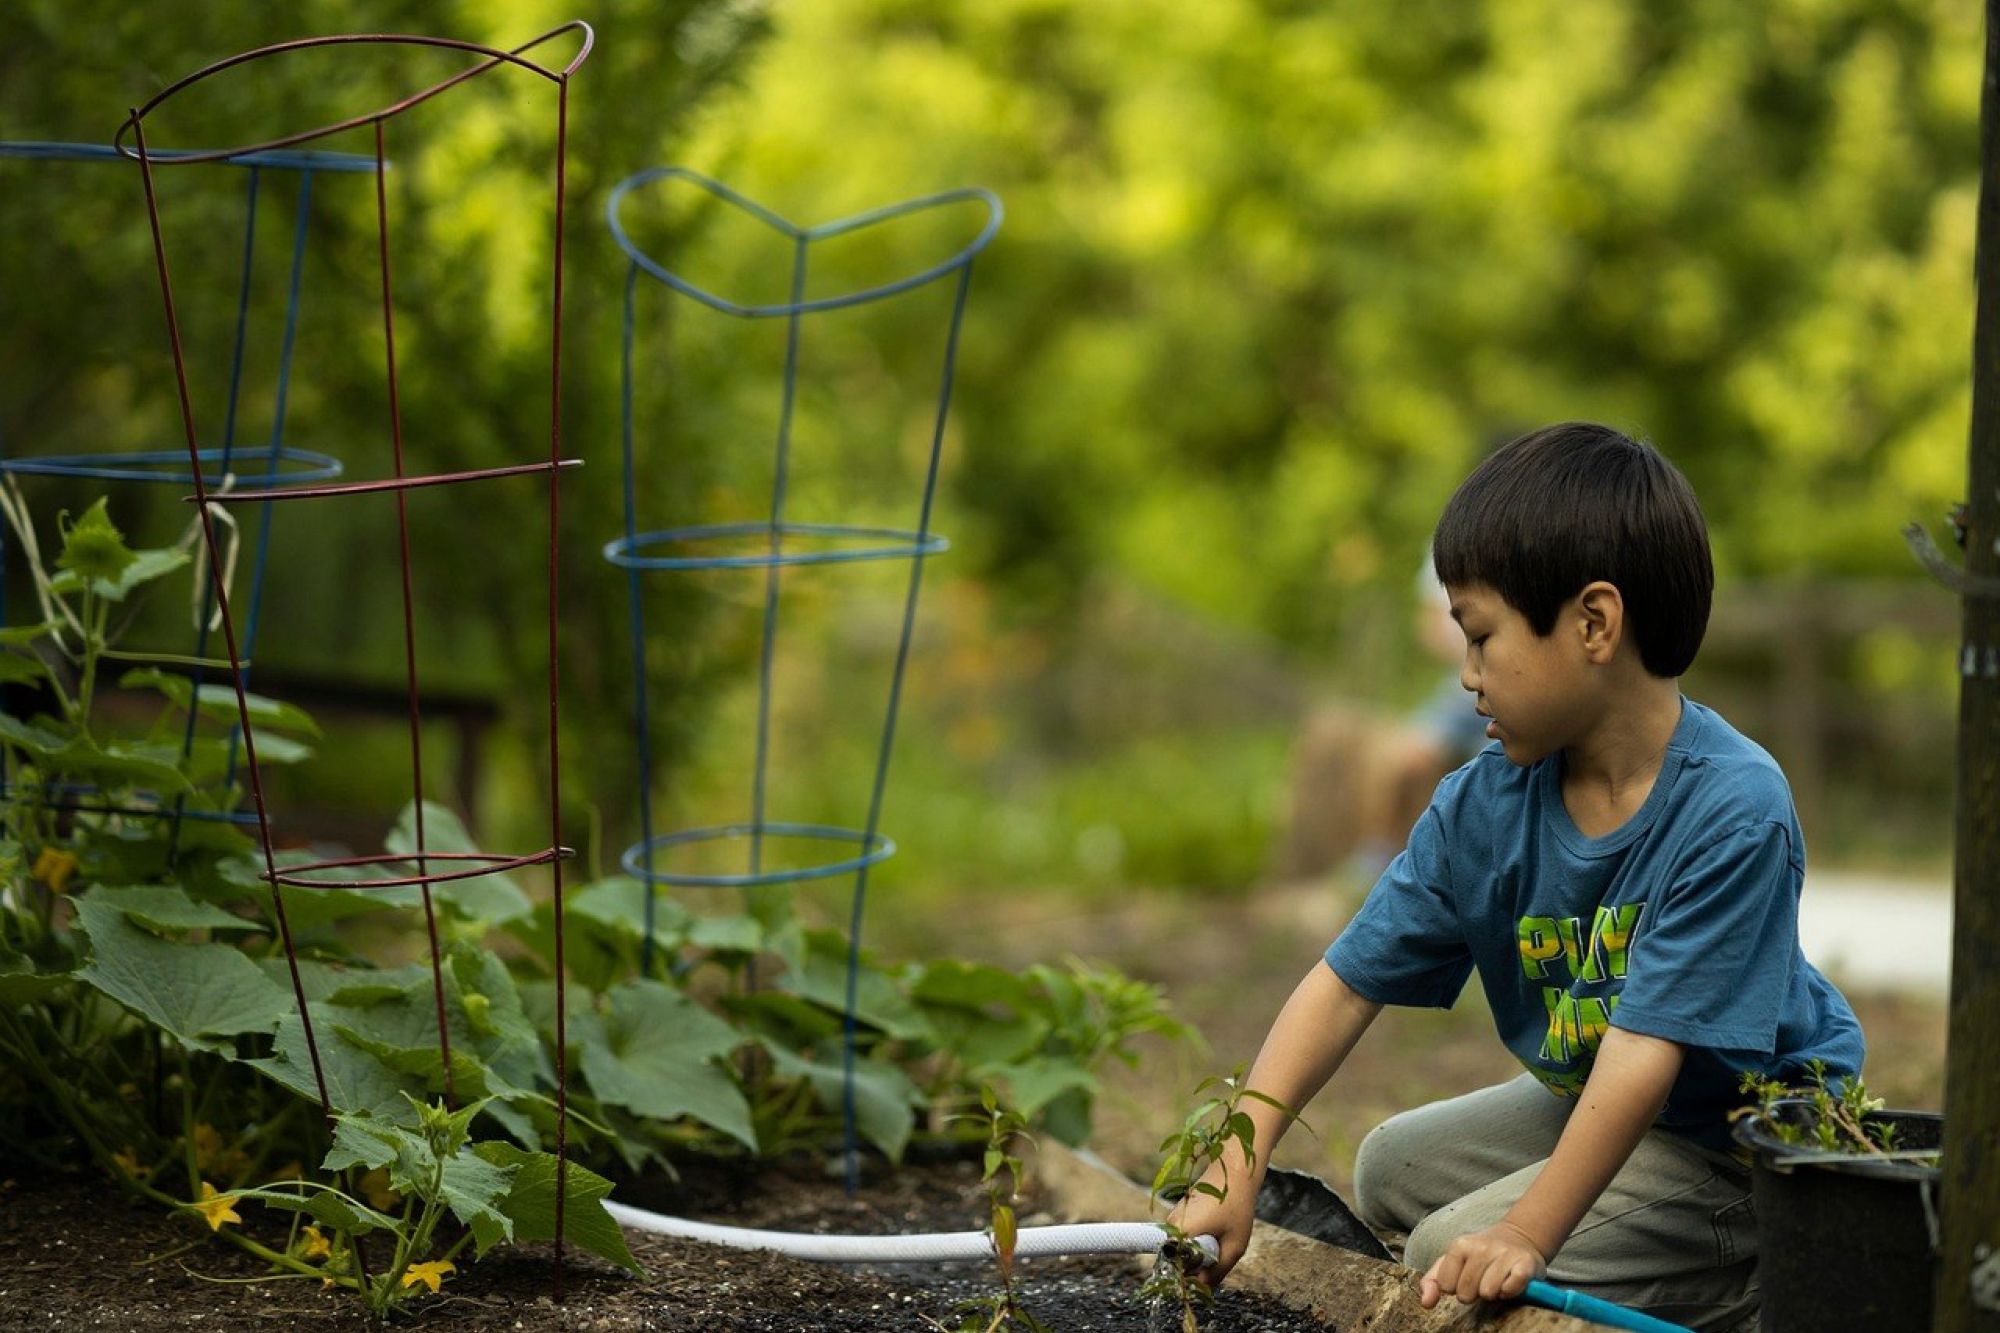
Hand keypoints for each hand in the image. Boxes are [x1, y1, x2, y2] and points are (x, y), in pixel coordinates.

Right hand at [1165, 1161, 1259, 1286]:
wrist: (1233, 1171)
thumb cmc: (1237, 1207)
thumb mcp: (1234, 1246)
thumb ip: (1217, 1272)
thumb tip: (1203, 1288)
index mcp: (1180, 1233)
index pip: (1174, 1269)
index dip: (1191, 1278)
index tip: (1208, 1275)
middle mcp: (1170, 1225)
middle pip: (1178, 1260)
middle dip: (1197, 1265)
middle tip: (1221, 1255)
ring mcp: (1173, 1218)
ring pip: (1181, 1249)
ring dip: (1199, 1252)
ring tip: (1221, 1238)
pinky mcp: (1179, 1213)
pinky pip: (1184, 1237)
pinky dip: (1199, 1240)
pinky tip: (1217, 1229)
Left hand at [1417, 1220, 1546, 1308]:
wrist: (1519, 1236)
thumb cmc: (1480, 1254)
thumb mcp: (1452, 1261)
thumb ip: (1433, 1281)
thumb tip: (1426, 1303)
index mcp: (1460, 1245)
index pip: (1446, 1286)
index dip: (1456, 1288)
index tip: (1466, 1277)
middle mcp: (1481, 1246)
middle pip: (1466, 1293)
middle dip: (1474, 1293)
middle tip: (1483, 1279)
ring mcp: (1504, 1253)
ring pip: (1488, 1293)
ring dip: (1493, 1293)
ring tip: (1497, 1279)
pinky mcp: (1525, 1263)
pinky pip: (1510, 1290)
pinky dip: (1510, 1291)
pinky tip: (1510, 1280)